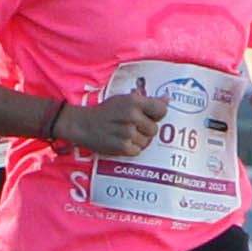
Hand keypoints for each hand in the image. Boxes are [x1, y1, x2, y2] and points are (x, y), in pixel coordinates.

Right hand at [55, 86, 169, 158]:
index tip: (150, 116)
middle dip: (146, 130)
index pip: (161, 110)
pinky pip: (137, 151)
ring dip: (138, 141)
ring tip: (125, 134)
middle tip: (133, 127)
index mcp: (134, 101)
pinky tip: (121, 142)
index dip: (157, 115)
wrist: (83, 124)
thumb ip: (147, 101)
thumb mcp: (125, 100)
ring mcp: (127, 132)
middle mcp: (132, 116)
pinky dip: (131, 149)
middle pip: (154, 130)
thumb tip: (168, 100)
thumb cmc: (106, 111)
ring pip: (146, 142)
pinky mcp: (121, 146)